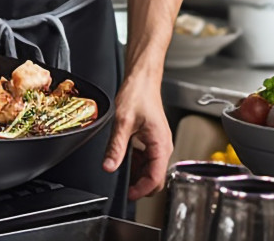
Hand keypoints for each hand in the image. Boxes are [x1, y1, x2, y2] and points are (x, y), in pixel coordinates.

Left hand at [102, 71, 172, 200]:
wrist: (142, 79)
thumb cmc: (138, 94)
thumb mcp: (123, 121)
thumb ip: (116, 146)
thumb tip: (109, 166)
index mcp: (161, 144)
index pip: (155, 179)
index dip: (141, 190)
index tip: (128, 194)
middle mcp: (163, 146)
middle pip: (154, 177)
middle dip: (138, 183)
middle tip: (121, 184)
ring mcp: (159, 143)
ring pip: (149, 168)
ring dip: (136, 171)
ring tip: (119, 165)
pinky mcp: (153, 139)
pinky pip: (146, 158)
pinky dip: (135, 160)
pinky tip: (124, 154)